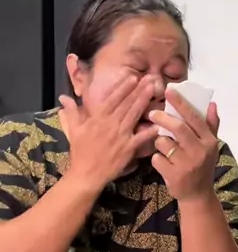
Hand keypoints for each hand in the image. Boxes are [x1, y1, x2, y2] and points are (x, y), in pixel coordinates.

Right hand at [59, 75, 158, 191]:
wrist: (86, 174)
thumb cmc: (80, 152)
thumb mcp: (73, 130)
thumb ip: (71, 112)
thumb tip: (63, 97)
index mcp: (98, 118)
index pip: (112, 99)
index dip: (123, 88)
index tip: (133, 77)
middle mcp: (111, 124)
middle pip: (126, 104)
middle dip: (138, 90)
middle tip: (150, 78)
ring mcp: (121, 135)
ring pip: (134, 115)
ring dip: (144, 101)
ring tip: (153, 90)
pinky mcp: (128, 148)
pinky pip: (141, 137)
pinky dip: (150, 130)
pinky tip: (159, 122)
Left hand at [149, 90, 219, 200]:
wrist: (197, 194)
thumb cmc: (202, 165)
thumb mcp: (211, 146)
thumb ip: (211, 125)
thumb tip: (212, 104)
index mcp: (209, 141)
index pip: (194, 118)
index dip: (180, 103)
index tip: (168, 90)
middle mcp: (199, 152)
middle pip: (177, 128)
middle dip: (162, 118)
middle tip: (152, 113)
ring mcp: (186, 164)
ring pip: (163, 143)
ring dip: (159, 142)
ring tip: (165, 148)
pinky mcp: (173, 175)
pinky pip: (156, 158)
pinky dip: (157, 158)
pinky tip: (164, 164)